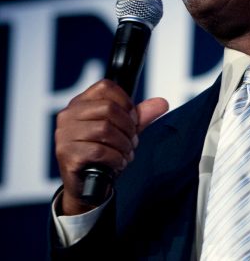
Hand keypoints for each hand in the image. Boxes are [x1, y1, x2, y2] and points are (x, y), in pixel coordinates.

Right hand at [54, 80, 167, 214]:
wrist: (87, 185)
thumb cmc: (103, 153)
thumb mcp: (124, 130)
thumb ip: (141, 116)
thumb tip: (162, 103)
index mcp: (80, 104)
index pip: (106, 87)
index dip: (126, 102)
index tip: (133, 120)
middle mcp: (68, 116)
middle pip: (108, 108)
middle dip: (128, 127)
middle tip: (132, 141)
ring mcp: (64, 135)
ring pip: (105, 129)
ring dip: (123, 144)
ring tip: (126, 152)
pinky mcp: (67, 154)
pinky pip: (99, 151)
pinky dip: (115, 158)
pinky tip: (118, 163)